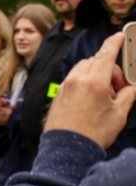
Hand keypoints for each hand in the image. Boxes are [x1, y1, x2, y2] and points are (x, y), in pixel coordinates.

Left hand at [45, 32, 135, 147]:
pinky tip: (90, 100)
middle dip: (110, 70)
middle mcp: (76, 80)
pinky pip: (73, 80)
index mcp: (94, 81)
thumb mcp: (118, 114)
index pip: (106, 54)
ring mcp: (65, 86)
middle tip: (118, 89)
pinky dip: (84, 82)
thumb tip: (131, 88)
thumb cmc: (92, 133)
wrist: (66, 149)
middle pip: (96, 61)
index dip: (115, 43)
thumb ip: (127, 95)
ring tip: (104, 97)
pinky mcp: (58, 94)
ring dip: (96, 75)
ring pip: (83, 69)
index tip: (119, 36)